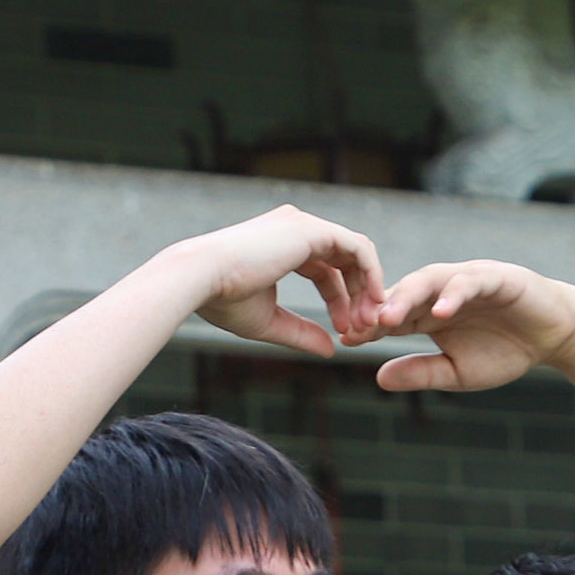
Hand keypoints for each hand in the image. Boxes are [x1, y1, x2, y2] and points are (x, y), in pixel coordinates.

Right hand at [182, 207, 385, 358]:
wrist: (201, 279)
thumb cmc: (222, 299)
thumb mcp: (269, 321)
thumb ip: (301, 333)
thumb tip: (331, 350)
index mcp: (284, 244)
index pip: (325, 272)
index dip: (339, 302)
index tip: (343, 332)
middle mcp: (296, 228)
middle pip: (344, 261)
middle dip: (359, 296)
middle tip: (365, 328)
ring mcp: (305, 225)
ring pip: (356, 253)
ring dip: (368, 288)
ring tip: (368, 321)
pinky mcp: (313, 230)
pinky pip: (358, 248)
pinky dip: (371, 273)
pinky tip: (374, 300)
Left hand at [367, 261, 574, 395]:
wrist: (552, 336)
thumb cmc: (505, 351)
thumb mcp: (457, 372)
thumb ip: (421, 372)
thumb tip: (378, 378)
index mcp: (427, 312)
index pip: (391, 316)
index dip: (368, 327)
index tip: (346, 341)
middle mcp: (440, 290)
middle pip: (401, 293)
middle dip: (377, 310)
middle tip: (357, 327)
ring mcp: (466, 280)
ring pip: (428, 280)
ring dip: (407, 298)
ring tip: (388, 318)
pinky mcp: (495, 277)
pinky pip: (469, 282)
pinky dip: (454, 295)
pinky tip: (440, 312)